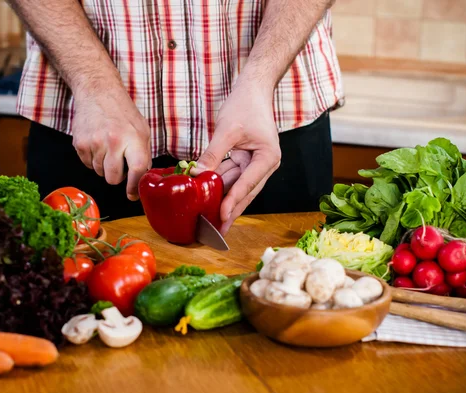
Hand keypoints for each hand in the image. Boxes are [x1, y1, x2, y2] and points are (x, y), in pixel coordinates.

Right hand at [72, 82, 150, 200]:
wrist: (98, 92)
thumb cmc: (122, 112)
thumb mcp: (142, 130)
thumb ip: (143, 154)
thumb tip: (141, 178)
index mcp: (134, 138)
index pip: (136, 171)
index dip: (134, 186)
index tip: (132, 194)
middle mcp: (114, 141)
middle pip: (113, 178)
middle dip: (116, 175)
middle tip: (118, 162)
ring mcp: (94, 142)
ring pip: (99, 172)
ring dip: (104, 165)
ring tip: (107, 146)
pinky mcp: (79, 143)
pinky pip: (87, 164)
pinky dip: (92, 158)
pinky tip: (96, 142)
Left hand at [194, 82, 280, 234]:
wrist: (253, 89)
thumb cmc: (246, 105)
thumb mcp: (227, 130)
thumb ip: (213, 154)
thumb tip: (197, 175)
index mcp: (268, 158)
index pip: (247, 184)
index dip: (234, 201)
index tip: (222, 216)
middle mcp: (264, 164)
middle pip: (245, 192)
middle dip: (231, 211)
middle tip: (217, 231)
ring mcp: (254, 163)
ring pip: (237, 187)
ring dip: (224, 201)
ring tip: (211, 220)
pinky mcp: (244, 160)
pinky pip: (230, 177)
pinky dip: (219, 186)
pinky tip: (207, 199)